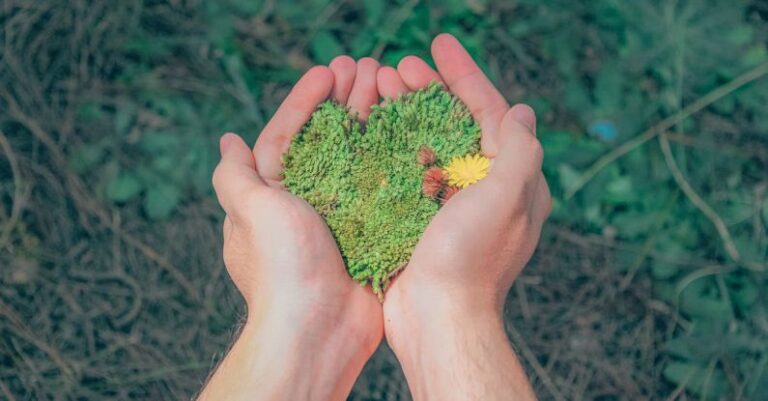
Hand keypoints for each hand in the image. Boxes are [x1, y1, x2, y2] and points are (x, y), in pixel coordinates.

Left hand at [199, 58, 382, 400]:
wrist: (319, 329)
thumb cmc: (282, 267)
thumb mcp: (250, 212)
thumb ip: (235, 175)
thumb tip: (228, 141)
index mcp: (272, 196)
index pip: (287, 135)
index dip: (307, 100)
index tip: (329, 71)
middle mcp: (305, 205)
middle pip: (327, 141)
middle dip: (345, 103)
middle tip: (369, 69)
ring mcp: (339, 219)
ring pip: (358, 159)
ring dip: (371, 122)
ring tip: (391, 88)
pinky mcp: (369, 234)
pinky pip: (382, 188)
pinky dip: (394, 160)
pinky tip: (410, 134)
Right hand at [378, 34, 550, 400]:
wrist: (437, 319)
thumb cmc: (471, 259)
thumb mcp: (505, 198)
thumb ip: (518, 150)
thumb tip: (522, 111)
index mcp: (512, 180)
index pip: (491, 112)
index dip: (466, 75)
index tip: (438, 43)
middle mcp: (485, 188)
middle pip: (456, 124)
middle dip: (428, 90)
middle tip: (396, 67)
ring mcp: (451, 204)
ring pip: (429, 144)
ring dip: (405, 114)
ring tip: (377, 88)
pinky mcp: (422, 219)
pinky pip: (408, 172)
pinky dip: (391, 147)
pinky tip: (370, 130)